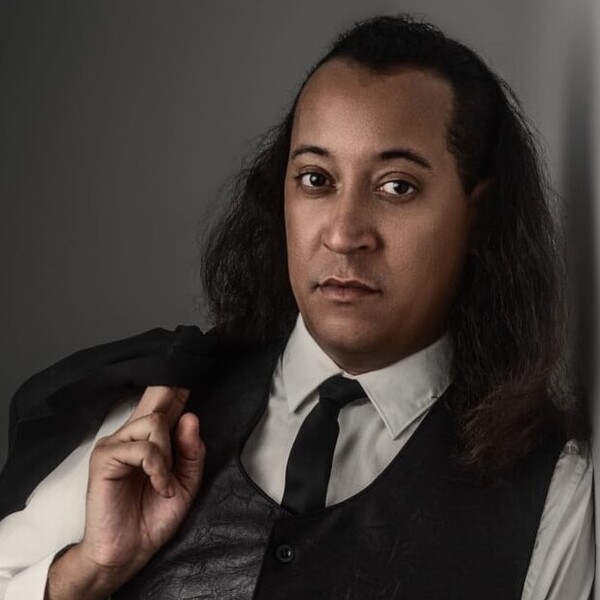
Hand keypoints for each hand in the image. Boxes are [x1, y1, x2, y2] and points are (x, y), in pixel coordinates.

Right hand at [47, 386, 204, 597]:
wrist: (129, 551)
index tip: (193, 372)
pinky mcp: (104, 458)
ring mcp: (116, 443)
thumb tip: (191, 416)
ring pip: (154, 422)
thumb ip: (192, 452)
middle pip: (155, 398)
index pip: (167, 404)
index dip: (179, 388)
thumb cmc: (154, 516)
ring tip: (166, 481)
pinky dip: (157, 468)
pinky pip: (142, 448)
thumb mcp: (186, 483)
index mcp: (153, 439)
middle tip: (186, 384)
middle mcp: (133, 434)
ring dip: (168, 454)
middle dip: (172, 389)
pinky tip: (159, 486)